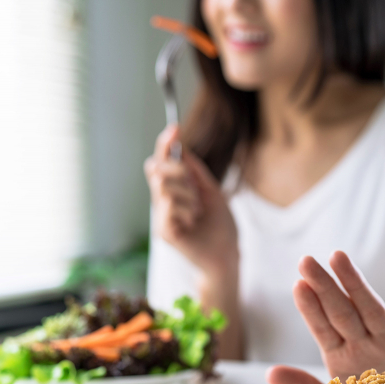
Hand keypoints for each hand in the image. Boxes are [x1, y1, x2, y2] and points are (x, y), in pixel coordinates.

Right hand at [144, 124, 238, 276]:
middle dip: (179, 171)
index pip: (162, 162)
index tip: (174, 128)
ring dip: (189, 196)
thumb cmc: (221, 226)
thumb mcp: (211, 191)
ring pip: (165, 186)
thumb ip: (196, 171)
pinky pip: (169, 205)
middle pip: (157, 169)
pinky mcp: (163, 231)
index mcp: (175, 191)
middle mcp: (163, 202)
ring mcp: (161, 216)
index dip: (165, 144)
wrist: (227, 255)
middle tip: (196, 190)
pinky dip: (186, 210)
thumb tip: (181, 148)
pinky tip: (193, 223)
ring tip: (198, 213)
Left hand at [272, 251, 384, 383]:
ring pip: (370, 307)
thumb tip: (271, 373)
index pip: (323, 328)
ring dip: (355, 283)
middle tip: (305, 260)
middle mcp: (365, 342)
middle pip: (341, 311)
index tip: (298, 285)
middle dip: (324, 287)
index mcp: (343, 356)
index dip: (310, 309)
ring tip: (337, 257)